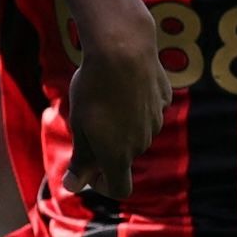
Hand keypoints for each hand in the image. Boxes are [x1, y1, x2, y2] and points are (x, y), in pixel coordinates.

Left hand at [63, 4, 168, 199]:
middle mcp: (142, 143)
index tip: (89, 171)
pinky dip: (135, 105)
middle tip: (87, 122)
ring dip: (121, 125)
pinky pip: (148, 110)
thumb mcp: (80, 125)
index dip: (103, 185)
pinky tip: (123, 83)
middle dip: (107, 148)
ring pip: (137, 132)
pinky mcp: (163, 99)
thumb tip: (73, 186)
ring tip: (103, 97)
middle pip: (125, 156)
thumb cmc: (94, 88)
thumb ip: (81, 159)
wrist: (123, 48)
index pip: (120, 188)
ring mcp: (157, 120)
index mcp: (119, 154)